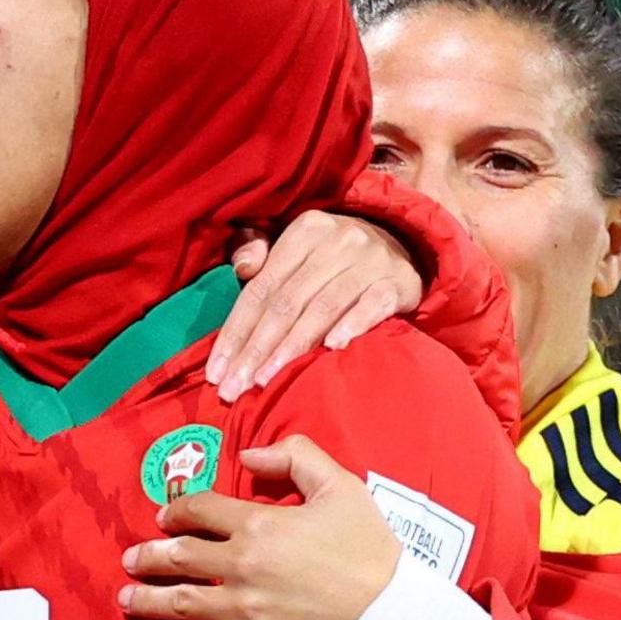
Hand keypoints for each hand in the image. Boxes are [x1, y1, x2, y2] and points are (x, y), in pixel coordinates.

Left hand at [117, 436, 400, 619]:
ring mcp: (242, 610)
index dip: (176, 511)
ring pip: (177, 602)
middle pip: (178, 556)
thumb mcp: (342, 487)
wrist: (397, 615)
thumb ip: (296, 456)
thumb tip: (249, 453)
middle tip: (131, 559)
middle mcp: (242, 565)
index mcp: (259, 524)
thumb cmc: (373, 551)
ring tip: (125, 597)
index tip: (164, 518)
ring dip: (144, 599)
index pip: (199, 511)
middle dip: (148, 556)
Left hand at [211, 211, 423, 400]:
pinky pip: (372, 306)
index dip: (235, 332)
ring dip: (291, 348)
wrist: (404, 243)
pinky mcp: (398, 281)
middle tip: (234, 388)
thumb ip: (260, 253)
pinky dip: (352, 325)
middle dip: (255, 350)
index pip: (260, 289)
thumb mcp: (297, 245)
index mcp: (304, 231)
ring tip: (265, 380)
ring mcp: (370, 261)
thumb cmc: (333, 255)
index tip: (216, 372)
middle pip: (286, 303)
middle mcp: (336, 242)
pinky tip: (332, 348)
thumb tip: (242, 267)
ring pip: (322, 308)